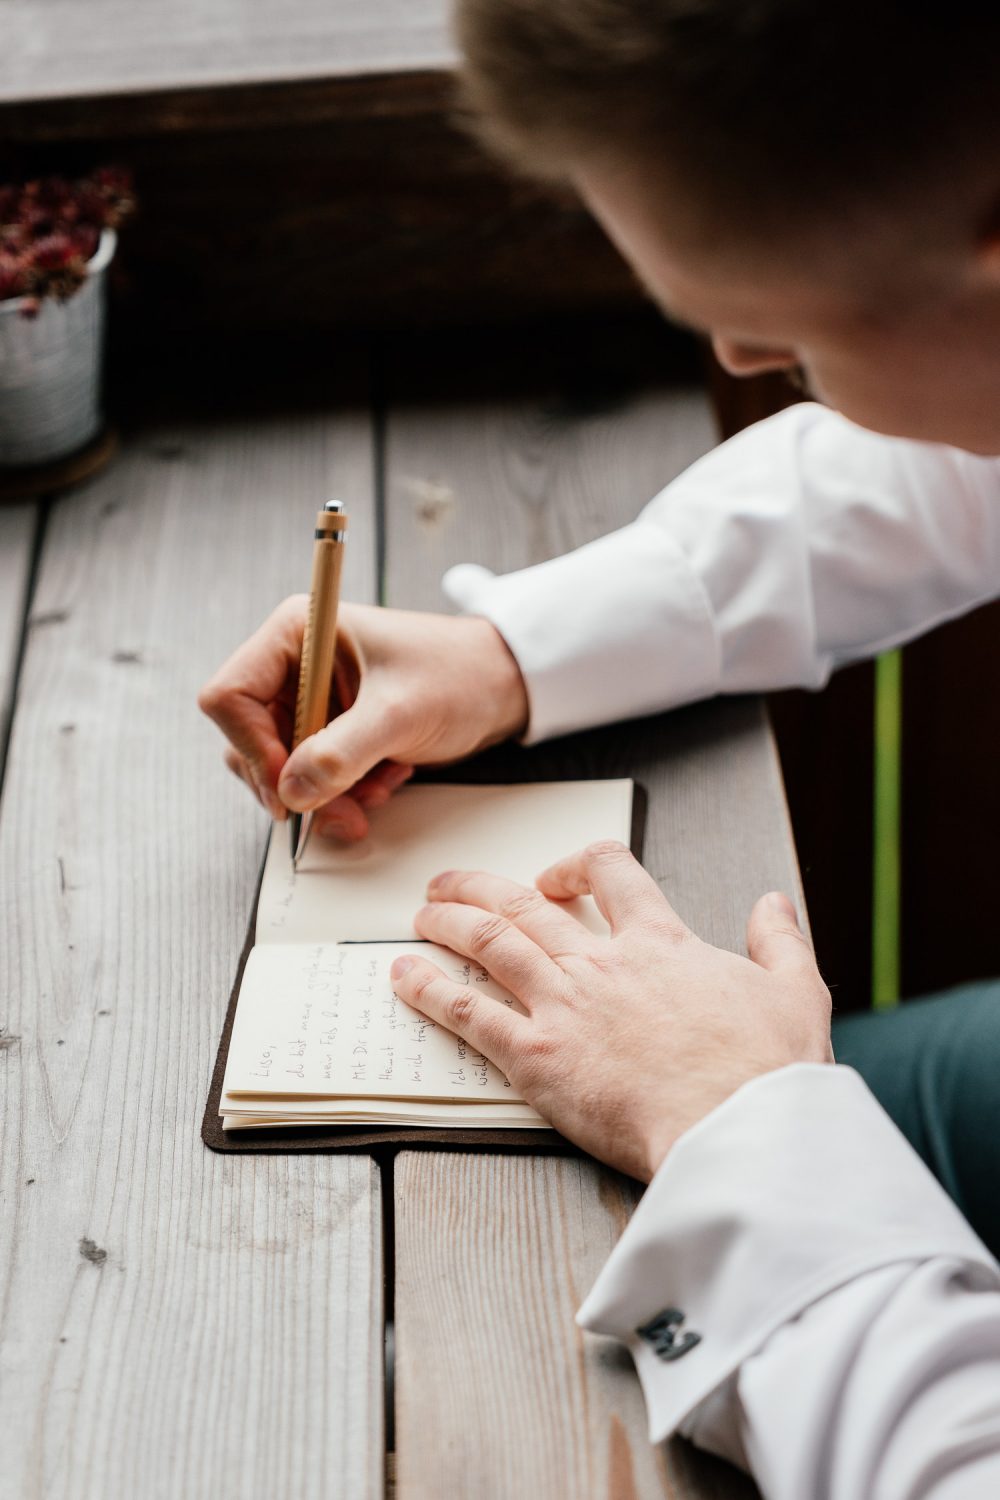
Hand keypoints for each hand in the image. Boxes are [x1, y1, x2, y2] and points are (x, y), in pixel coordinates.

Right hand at [198, 598, 528, 838]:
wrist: (503, 686)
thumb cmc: (458, 674)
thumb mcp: (400, 712)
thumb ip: (342, 752)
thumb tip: (292, 792)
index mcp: (296, 633)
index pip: (230, 697)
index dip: (251, 747)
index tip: (290, 787)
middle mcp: (294, 665)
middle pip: (248, 741)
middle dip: (294, 784)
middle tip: (340, 811)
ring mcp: (310, 701)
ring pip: (280, 769)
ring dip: (323, 796)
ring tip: (374, 794)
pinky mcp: (330, 732)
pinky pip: (312, 779)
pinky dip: (343, 795)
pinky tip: (385, 782)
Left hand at [390, 842, 831, 1180]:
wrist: (740, 1131)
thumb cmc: (769, 1071)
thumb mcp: (796, 991)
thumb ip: (781, 941)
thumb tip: (774, 903)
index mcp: (661, 942)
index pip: (612, 873)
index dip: (578, 864)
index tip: (557, 876)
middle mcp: (603, 963)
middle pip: (526, 903)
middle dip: (481, 886)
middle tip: (450, 884)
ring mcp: (564, 1005)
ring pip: (490, 943)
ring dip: (448, 922)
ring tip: (421, 914)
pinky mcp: (537, 1057)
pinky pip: (469, 1012)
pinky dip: (431, 989)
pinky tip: (404, 976)